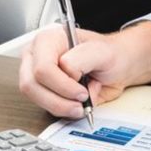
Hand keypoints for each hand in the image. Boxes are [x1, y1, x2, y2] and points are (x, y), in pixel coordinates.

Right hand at [19, 22, 150, 118]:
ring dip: (62, 106)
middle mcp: (38, 57)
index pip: (42, 68)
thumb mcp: (102, 51)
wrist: (118, 67)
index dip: (62, 84)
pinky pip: (46, 107)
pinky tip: (77, 102)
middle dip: (60, 99)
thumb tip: (66, 71)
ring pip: (36, 99)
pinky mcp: (44, 92)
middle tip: (82, 100)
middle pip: (32, 86)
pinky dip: (64, 110)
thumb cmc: (110, 55)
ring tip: (82, 102)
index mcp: (48, 40)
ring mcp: (38, 76)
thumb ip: (82, 57)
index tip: (82, 90)